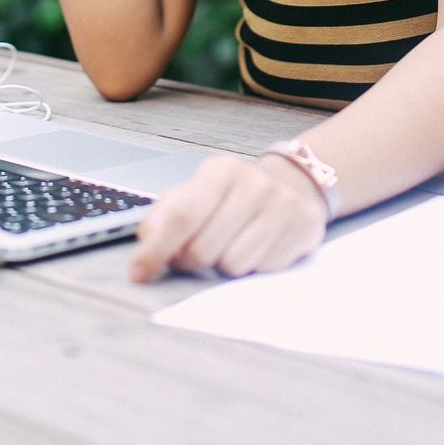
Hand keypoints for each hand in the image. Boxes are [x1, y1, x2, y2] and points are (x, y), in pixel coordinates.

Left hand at [126, 153, 328, 282]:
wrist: (295, 185)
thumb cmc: (234, 196)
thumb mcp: (197, 193)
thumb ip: (165, 217)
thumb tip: (145, 249)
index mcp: (220, 171)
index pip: (182, 216)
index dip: (156, 250)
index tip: (139, 273)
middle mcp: (254, 184)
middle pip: (203, 250)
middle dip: (191, 261)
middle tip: (195, 252)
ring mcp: (283, 207)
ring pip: (233, 267)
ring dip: (224, 265)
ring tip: (231, 244)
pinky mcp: (304, 230)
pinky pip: (263, 271)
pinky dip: (254, 267)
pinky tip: (258, 246)